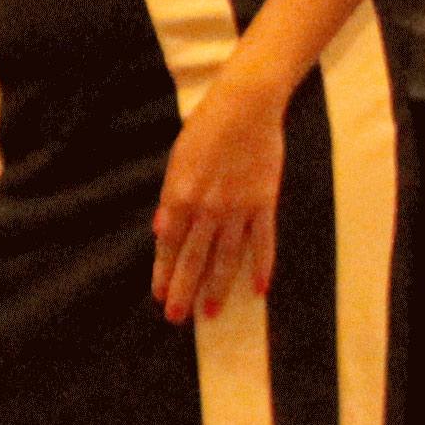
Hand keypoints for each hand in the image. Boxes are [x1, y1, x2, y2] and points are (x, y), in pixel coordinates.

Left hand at [148, 71, 288, 325]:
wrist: (245, 105)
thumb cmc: (206, 129)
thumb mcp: (177, 161)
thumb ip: (171, 200)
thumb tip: (161, 231)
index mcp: (180, 195)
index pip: (168, 244)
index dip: (163, 272)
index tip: (159, 295)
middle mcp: (207, 208)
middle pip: (194, 258)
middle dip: (184, 290)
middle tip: (177, 318)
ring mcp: (238, 208)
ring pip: (227, 258)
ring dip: (218, 288)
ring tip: (211, 313)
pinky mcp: (265, 203)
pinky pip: (264, 242)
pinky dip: (262, 267)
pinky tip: (259, 290)